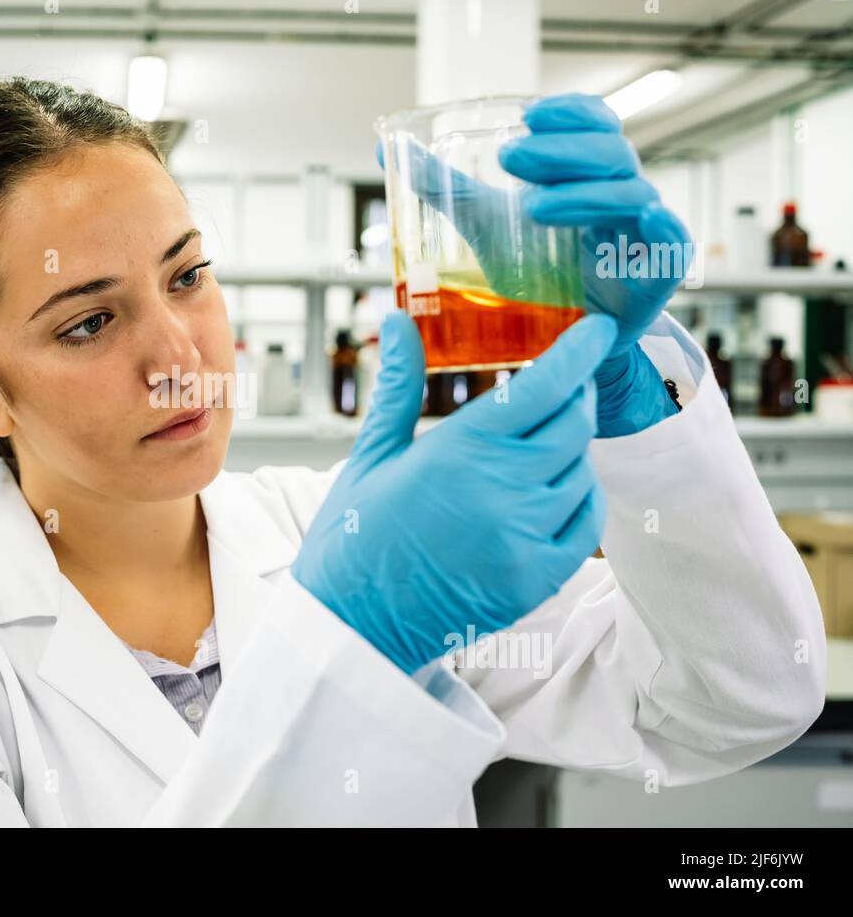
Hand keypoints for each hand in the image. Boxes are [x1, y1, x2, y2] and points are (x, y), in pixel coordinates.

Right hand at [291, 309, 617, 674]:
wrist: (351, 626)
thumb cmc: (352, 537)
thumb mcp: (371, 455)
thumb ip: (398, 385)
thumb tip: (398, 321)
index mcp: (457, 451)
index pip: (543, 386)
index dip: (578, 352)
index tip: (597, 329)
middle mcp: (501, 490)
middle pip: (573, 424)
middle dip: (574, 396)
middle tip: (561, 385)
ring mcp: (525, 537)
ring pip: (582, 470)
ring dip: (570, 449)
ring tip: (535, 447)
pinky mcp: (538, 578)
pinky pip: (587, 522)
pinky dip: (580, 497)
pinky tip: (552, 490)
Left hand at [374, 92, 692, 359]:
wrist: (566, 341)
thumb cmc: (537, 273)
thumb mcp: (486, 225)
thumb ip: (445, 190)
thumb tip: (389, 152)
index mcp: (590, 173)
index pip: (595, 124)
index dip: (570, 113)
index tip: (529, 115)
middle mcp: (622, 193)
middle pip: (610, 153)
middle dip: (560, 152)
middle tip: (508, 159)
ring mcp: (644, 230)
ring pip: (629, 193)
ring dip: (582, 194)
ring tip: (531, 206)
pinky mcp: (660, 270)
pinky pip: (672, 241)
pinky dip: (661, 225)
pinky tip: (643, 217)